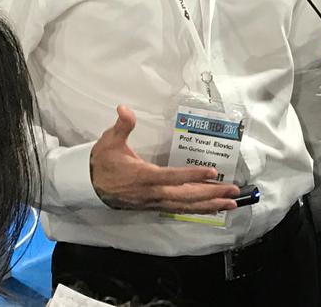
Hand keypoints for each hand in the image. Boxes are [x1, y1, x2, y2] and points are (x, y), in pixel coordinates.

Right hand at [89, 105, 242, 212]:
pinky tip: (211, 208)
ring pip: (185, 206)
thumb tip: (124, 109)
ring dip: (209, 205)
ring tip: (230, 203)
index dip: (192, 175)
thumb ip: (122, 126)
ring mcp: (153, 202)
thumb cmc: (102, 162)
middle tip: (233, 191)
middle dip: (211, 194)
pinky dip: (197, 210)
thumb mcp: (110, 142)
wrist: (87, 186)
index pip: (171, 177)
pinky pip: (179, 210)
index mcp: (143, 176)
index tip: (212, 172)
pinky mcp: (153, 206)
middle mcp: (152, 193)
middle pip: (185, 196)